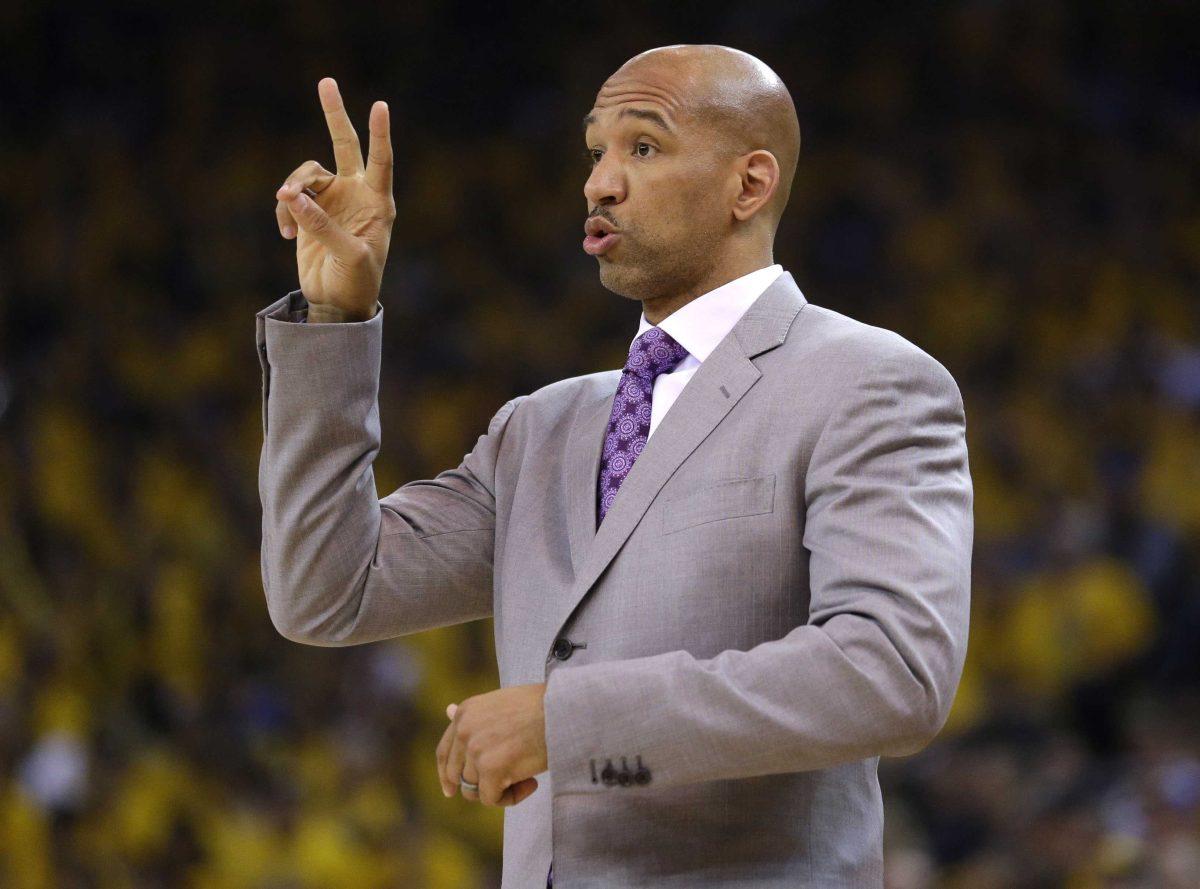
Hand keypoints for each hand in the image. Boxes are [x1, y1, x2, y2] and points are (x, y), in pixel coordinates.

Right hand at [274, 77, 395, 321]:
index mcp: (378, 203)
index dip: (380, 134)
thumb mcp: (348, 256)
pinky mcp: (309, 211)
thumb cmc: (357, 282)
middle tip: (326, 82)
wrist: (338, 302)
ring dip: (293, 187)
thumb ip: (322, 226)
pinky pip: (291, 198)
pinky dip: (285, 212)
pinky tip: (287, 235)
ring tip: (285, 207)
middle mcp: (356, 194)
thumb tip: (291, 196)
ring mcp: (332, 200)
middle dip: (334, 114)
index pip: (381, 161)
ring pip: (307, 174)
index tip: (380, 105)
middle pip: (345, 145)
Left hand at [437, 683, 547, 806]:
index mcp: (466, 713)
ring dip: (500, 789)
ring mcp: (476, 750)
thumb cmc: (541, 705)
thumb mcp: (500, 703)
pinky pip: (492, 799)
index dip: (446, 774)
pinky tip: (532, 782)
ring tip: (527, 776)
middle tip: (504, 784)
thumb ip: (476, 715)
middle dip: (478, 785)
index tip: (451, 790)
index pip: (445, 752)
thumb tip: (448, 710)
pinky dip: (512, 798)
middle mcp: (465, 730)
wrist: (563, 709)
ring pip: (476, 790)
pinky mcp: (491, 769)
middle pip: (458, 775)